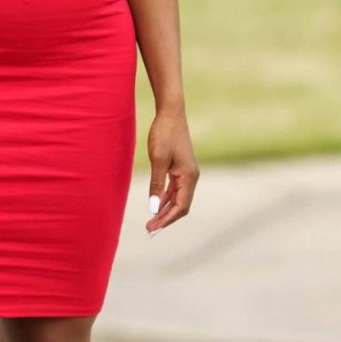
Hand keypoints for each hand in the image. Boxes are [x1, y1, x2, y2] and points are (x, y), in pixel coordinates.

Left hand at [145, 106, 198, 234]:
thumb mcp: (158, 159)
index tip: (152, 227)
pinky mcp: (181, 167)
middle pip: (181, 205)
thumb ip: (157, 185)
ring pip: (178, 198)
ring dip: (165, 209)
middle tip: (149, 229)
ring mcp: (187, 172)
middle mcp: (191, 176)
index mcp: (189, 176)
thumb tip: (154, 209)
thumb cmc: (164, 133)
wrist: (170, 112)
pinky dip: (166, 197)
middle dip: (166, 218)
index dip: (167, 219)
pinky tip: (156, 204)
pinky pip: (175, 188)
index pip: (181, 207)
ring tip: (151, 221)